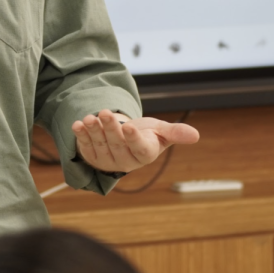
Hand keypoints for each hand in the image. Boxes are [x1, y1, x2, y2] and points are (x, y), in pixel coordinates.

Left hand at [71, 110, 199, 173]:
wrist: (123, 138)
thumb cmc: (145, 134)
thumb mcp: (160, 130)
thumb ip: (175, 133)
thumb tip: (196, 135)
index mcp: (144, 154)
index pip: (140, 149)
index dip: (133, 139)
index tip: (128, 126)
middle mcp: (125, 160)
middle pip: (117, 144)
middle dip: (110, 128)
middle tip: (105, 112)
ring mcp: (107, 160)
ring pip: (100, 144)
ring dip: (94, 131)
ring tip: (90, 117)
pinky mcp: (92, 156)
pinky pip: (86, 146)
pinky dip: (81, 135)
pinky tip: (78, 124)